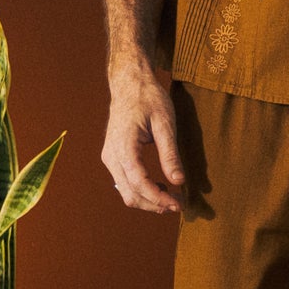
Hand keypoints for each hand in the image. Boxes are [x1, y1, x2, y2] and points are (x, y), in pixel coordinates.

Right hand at [102, 61, 185, 213]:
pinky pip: (124, 183)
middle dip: (154, 204)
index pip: (139, 183)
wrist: (129, 84)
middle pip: (130, 194)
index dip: (159, 198)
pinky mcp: (112, 157)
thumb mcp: (165, 124)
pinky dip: (141, 191)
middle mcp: (112, 155)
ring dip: (148, 200)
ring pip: (125, 192)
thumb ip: (170, 154)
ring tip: (172, 198)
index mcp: (124, 146)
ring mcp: (109, 157)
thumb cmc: (148, 99)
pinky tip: (160, 187)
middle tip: (179, 204)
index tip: (179, 204)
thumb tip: (178, 181)